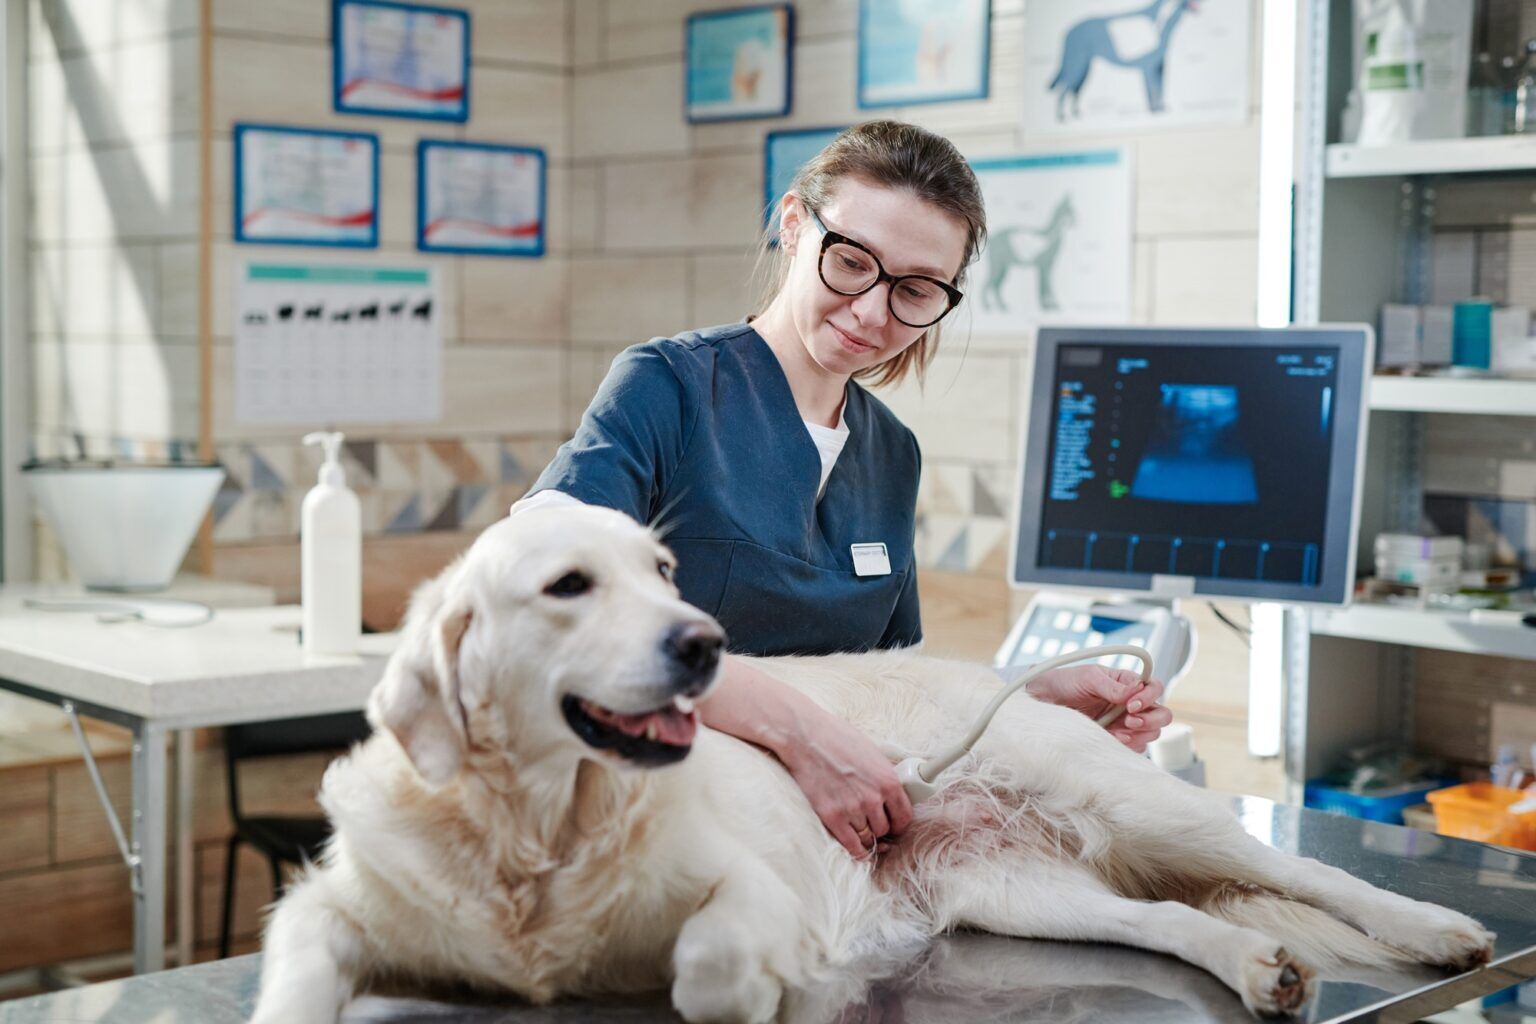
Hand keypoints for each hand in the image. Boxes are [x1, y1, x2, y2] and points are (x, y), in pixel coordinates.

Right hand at [779, 708, 913, 858]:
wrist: (805, 737)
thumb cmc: (837, 739)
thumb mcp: (872, 754)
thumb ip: (883, 777)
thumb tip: (891, 795)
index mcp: (888, 781)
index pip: (904, 817)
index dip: (899, 824)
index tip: (894, 825)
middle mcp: (874, 798)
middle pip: (885, 829)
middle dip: (880, 828)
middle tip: (871, 823)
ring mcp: (853, 809)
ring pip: (868, 838)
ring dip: (865, 836)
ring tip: (859, 828)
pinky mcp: (832, 816)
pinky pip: (852, 845)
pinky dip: (856, 850)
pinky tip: (856, 847)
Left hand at [1026, 666, 1171, 752]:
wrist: (1045, 701)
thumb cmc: (1067, 683)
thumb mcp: (1089, 678)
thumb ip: (1112, 686)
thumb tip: (1135, 691)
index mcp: (1128, 684)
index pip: (1155, 689)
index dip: (1149, 698)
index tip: (1130, 705)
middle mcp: (1132, 704)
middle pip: (1161, 715)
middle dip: (1150, 720)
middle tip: (1129, 720)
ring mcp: (1126, 723)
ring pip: (1151, 733)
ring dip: (1139, 734)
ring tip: (1118, 731)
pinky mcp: (1117, 738)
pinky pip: (1135, 747)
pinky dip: (1128, 745)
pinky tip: (1113, 739)